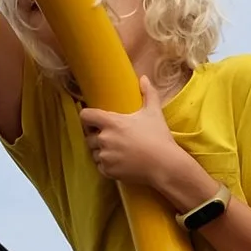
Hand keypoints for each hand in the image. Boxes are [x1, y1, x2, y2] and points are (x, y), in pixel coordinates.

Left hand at [78, 78, 215, 209]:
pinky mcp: (108, 171)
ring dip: (101, 151)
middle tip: (112, 138)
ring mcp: (105, 156)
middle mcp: (104, 139)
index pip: (85, 116)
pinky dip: (107, 165)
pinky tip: (120, 162)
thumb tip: (144, 78)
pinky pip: (100, 167)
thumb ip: (148, 94)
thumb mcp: (153, 112)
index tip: (94, 121)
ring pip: (94, 153)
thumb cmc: (158, 137)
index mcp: (111, 122)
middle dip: (97, 137)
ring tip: (117, 151)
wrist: (165, 165)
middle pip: (89, 136)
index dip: (88, 118)